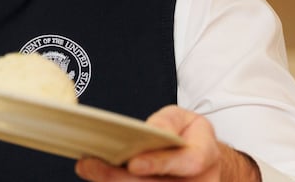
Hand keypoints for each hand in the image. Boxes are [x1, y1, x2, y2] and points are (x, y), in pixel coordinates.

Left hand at [74, 105, 259, 180]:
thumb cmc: (189, 136)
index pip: (187, 163)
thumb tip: (151, 130)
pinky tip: (96, 174)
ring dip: (113, 181)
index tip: (133, 163)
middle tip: (90, 165)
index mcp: (206, 156)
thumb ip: (167, 122)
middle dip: (120, 178)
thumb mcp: (183, 118)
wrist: (201, 159)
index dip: (159, 164)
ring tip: (87, 168)